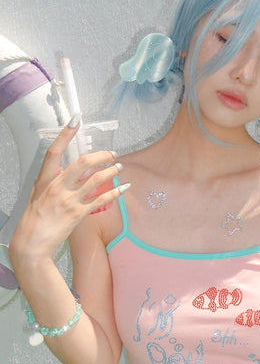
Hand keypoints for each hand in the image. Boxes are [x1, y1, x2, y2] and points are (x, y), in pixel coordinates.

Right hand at [9, 121, 124, 265]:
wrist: (31, 243)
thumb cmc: (35, 218)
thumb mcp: (39, 194)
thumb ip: (53, 181)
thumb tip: (68, 170)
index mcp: (46, 179)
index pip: (55, 151)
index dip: (66, 134)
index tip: (76, 120)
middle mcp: (57, 186)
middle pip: (83, 162)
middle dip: (102, 156)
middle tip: (112, 154)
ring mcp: (68, 200)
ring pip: (96, 179)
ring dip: (111, 171)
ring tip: (119, 167)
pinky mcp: (78, 213)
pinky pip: (101, 199)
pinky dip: (115, 192)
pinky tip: (124, 188)